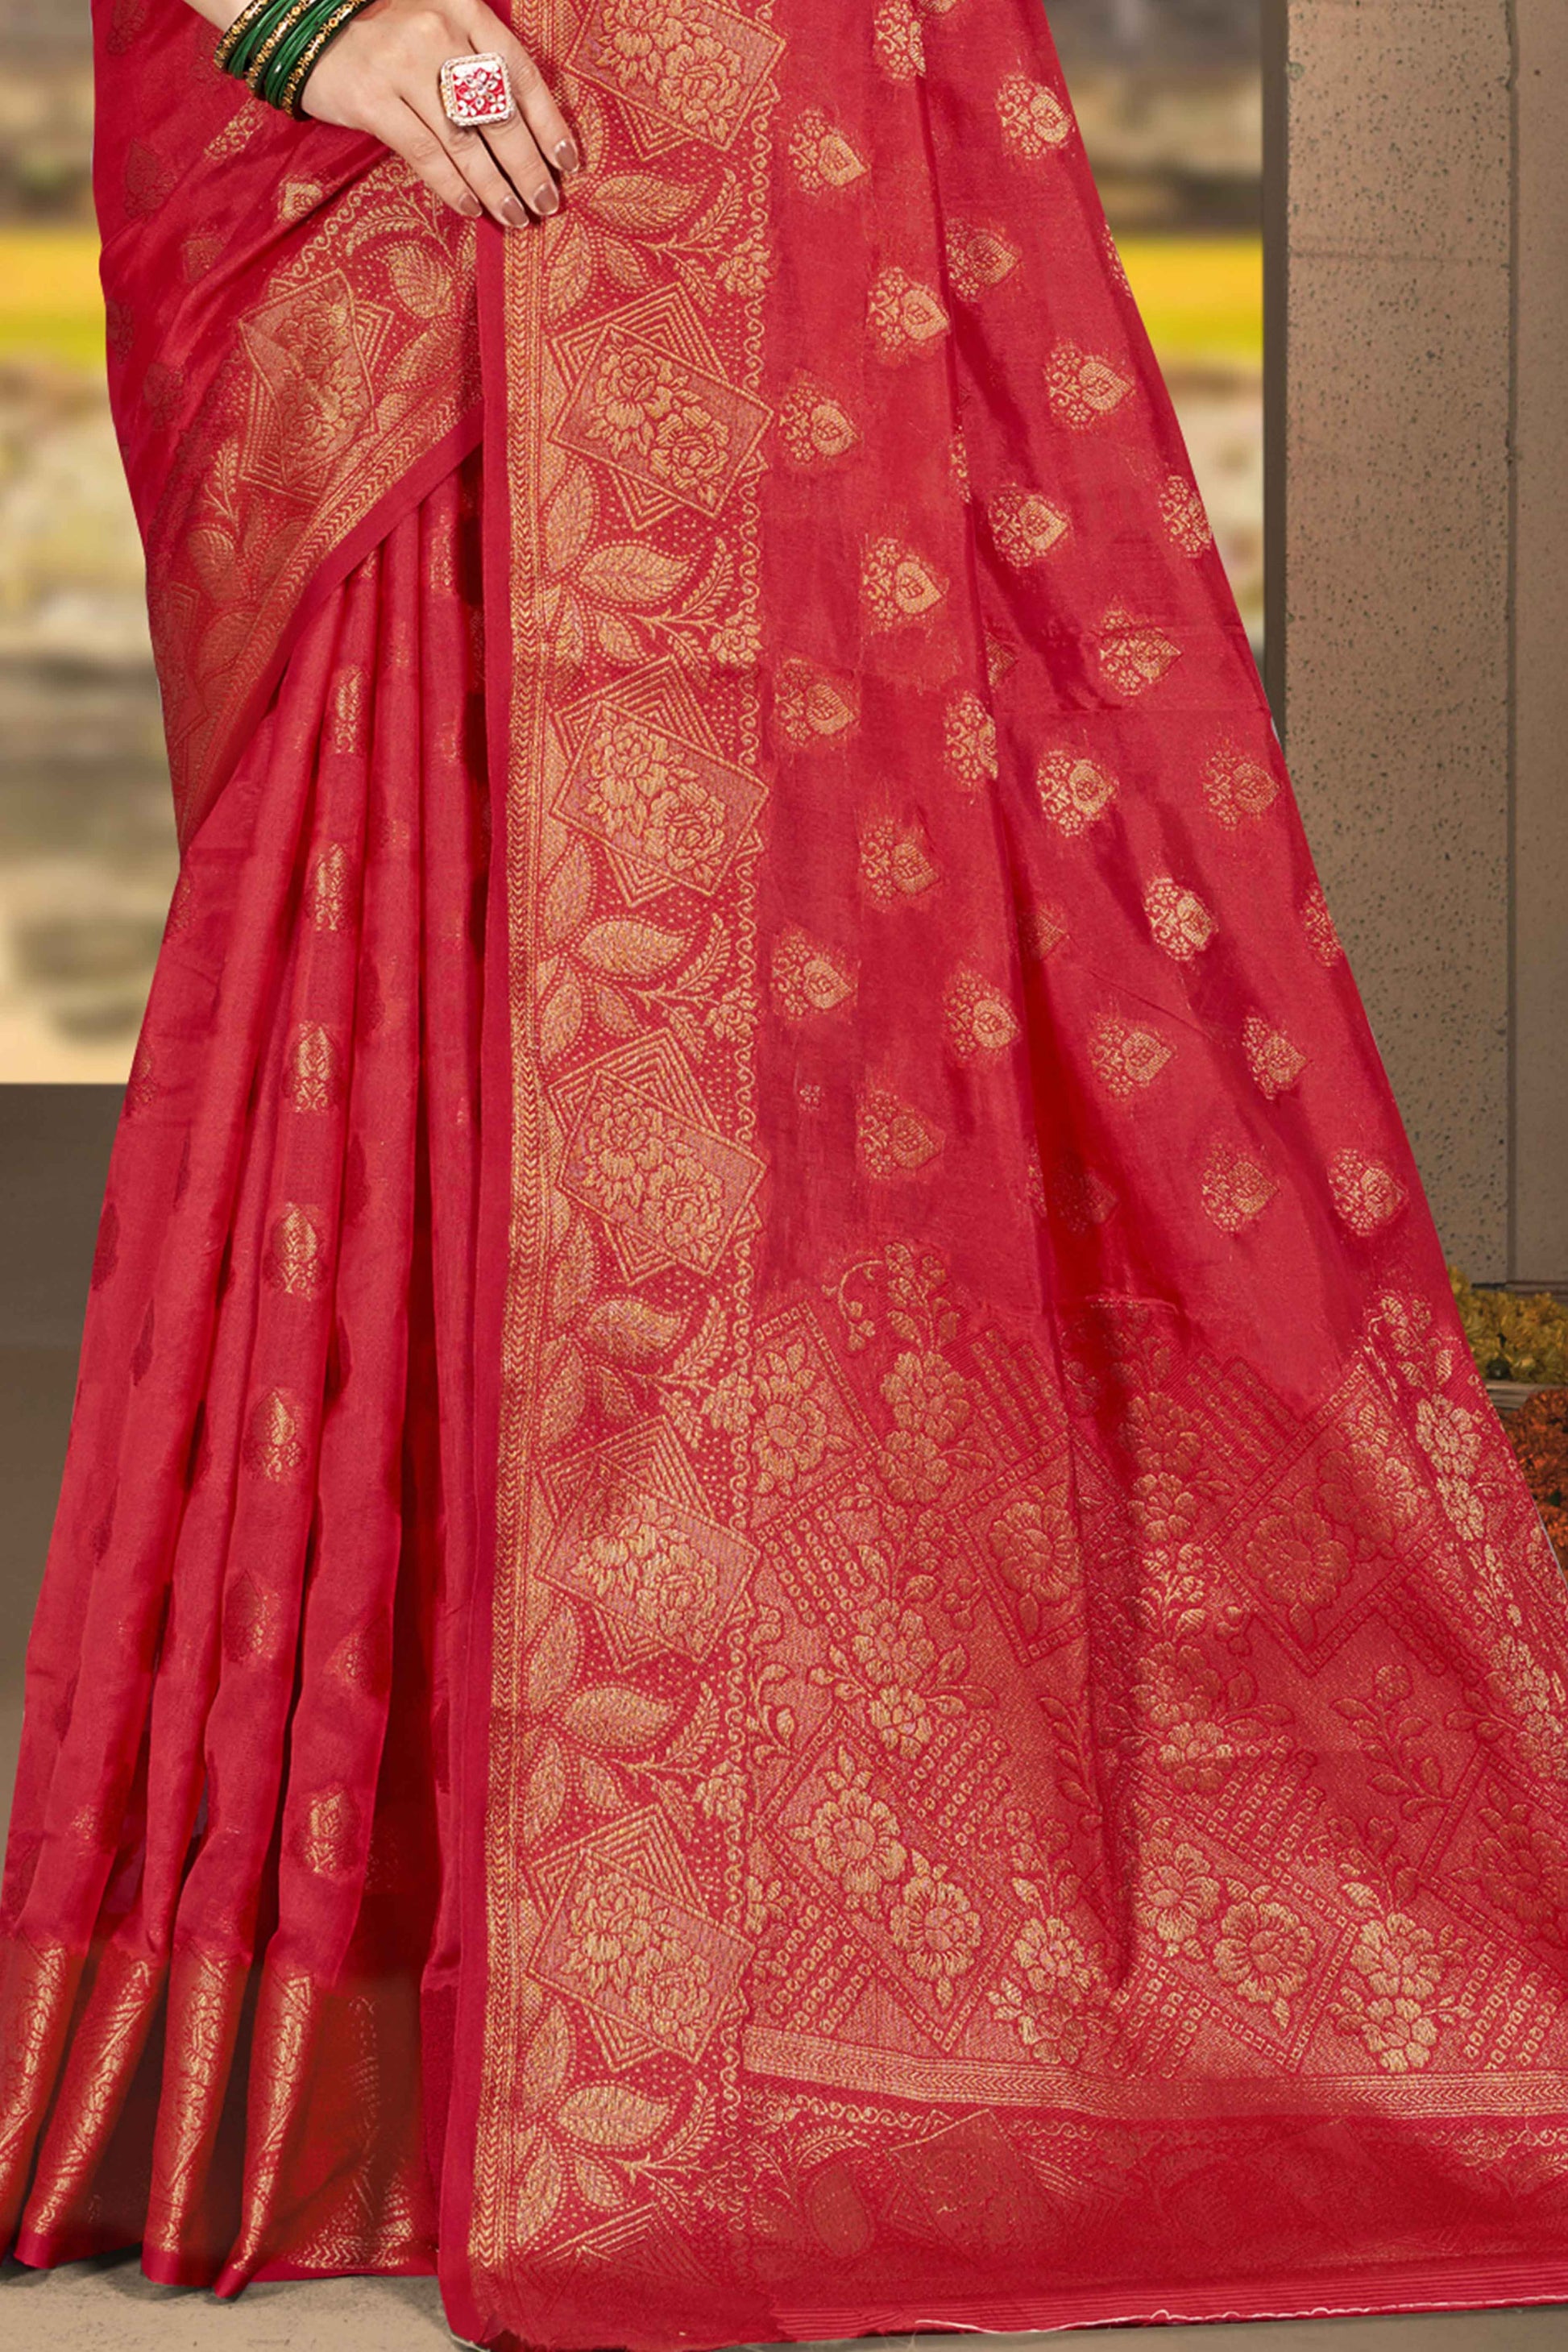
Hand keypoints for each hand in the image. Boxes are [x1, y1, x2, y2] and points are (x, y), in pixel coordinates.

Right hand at [299, 0, 579, 226]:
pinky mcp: (373, 98)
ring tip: (516, 216)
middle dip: (528, 166)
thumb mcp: (438, 24)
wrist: (306, 25)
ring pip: (465, 139)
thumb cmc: (385, 31)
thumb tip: (526, 134)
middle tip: (546, 203)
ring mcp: (403, 64)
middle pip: (498, 112)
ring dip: (496, 186)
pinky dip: (453, 186)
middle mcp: (438, 31)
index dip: (549, 122)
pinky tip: (472, 208)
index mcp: (464, 8)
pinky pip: (426, 153)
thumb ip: (476, 59)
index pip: (521, 72)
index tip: (568, 162)